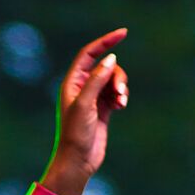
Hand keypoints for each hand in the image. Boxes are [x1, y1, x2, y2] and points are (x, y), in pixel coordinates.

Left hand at [41, 28, 128, 194]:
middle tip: (120, 93)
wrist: (77, 161)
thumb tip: (111, 58)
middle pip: (106, 68)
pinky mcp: (102, 110)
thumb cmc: (76, 134)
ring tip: (121, 102)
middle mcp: (81, 88)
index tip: (123, 33)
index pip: (88, 54)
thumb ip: (97, 80)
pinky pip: (116, 93)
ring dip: (121, 88)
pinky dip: (121, 96)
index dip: (104, 42)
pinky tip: (121, 106)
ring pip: (113, 81)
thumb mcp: (85, 104)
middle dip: (117, 76)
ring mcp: (93, 99)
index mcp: (71, 83)